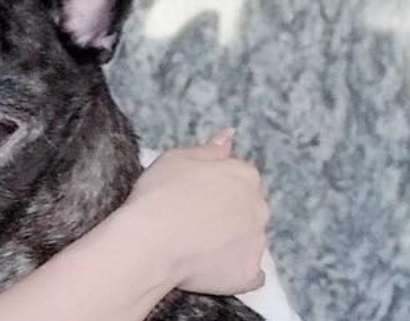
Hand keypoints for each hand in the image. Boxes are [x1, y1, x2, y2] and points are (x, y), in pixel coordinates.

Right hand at [123, 129, 269, 294]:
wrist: (149, 243)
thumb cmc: (159, 195)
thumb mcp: (176, 158)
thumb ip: (209, 149)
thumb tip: (229, 136)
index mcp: (244, 176)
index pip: (239, 177)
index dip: (215, 187)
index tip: (193, 195)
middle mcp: (259, 207)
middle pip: (249, 208)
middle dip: (228, 213)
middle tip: (193, 220)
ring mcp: (256, 243)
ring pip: (249, 239)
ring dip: (231, 240)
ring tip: (196, 245)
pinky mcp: (248, 273)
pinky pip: (251, 273)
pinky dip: (235, 270)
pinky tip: (212, 266)